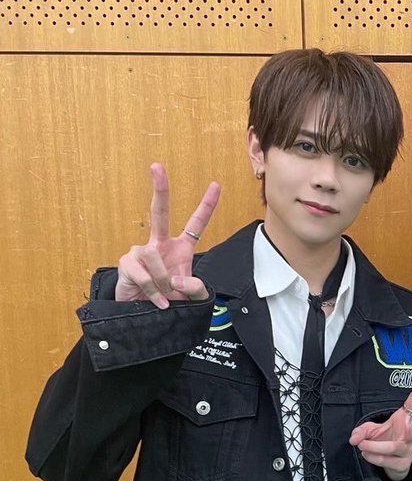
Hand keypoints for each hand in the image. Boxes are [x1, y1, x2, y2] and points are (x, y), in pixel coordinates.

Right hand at [115, 163, 219, 308]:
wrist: (144, 314)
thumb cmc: (168, 300)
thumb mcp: (190, 298)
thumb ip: (195, 290)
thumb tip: (179, 280)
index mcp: (180, 248)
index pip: (196, 224)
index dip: (206, 206)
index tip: (215, 185)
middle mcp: (160, 244)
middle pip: (160, 212)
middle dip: (159, 189)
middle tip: (157, 166)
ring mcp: (142, 251)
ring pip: (154, 256)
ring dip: (162, 281)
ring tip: (164, 295)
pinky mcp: (128, 262)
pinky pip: (144, 274)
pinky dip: (153, 291)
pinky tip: (155, 300)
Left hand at [349, 368, 411, 480]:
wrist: (390, 464)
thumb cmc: (384, 440)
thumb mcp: (370, 431)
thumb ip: (361, 431)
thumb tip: (354, 438)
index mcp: (405, 418)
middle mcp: (410, 434)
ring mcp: (409, 450)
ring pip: (393, 447)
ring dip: (375, 446)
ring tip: (362, 445)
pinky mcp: (404, 464)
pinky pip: (387, 460)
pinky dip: (373, 456)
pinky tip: (367, 454)